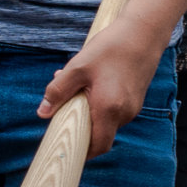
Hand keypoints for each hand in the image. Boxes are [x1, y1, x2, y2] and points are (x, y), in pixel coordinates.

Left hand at [40, 22, 167, 156]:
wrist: (143, 33)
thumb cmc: (110, 48)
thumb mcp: (77, 67)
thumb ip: (58, 91)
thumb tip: (42, 112)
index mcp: (109, 109)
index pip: (98, 146)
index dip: (83, 153)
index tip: (67, 149)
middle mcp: (125, 113)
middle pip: (100, 134)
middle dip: (81, 126)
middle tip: (65, 106)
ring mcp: (133, 107)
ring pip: (107, 121)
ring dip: (91, 112)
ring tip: (79, 87)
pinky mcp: (136, 100)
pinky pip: (115, 111)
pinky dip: (101, 105)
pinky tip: (94, 83)